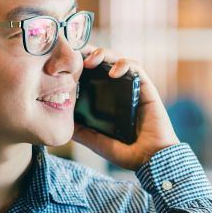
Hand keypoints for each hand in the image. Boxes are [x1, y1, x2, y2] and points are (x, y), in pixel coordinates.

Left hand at [73, 46, 179, 170]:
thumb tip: (60, 122)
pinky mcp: (146, 88)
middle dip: (89, 53)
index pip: (92, 74)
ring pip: (118, 59)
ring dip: (104, 54)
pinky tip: (113, 72)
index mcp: (106, 100)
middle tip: (76, 54)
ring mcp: (133, 87)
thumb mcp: (97, 142)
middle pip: (103, 61)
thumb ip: (81, 132)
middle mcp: (119, 90)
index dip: (79, 63)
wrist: (151, 160)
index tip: (66, 62)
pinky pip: (136, 68)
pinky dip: (124, 65)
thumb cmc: (127, 153)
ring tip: (91, 61)